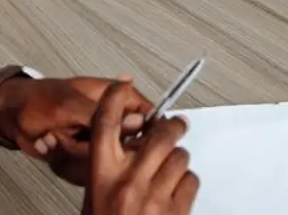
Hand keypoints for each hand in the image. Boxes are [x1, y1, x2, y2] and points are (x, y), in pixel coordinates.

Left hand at [0, 75, 143, 183]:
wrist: (10, 114)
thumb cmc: (37, 98)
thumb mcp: (71, 105)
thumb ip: (105, 116)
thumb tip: (136, 123)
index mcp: (114, 95)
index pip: (147, 113)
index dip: (142, 130)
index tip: (127, 140)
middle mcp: (108, 116)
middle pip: (126, 142)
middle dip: (96, 144)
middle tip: (75, 132)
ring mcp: (95, 135)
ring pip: (104, 157)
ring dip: (75, 150)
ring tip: (58, 133)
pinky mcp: (82, 151)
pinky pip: (85, 165)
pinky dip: (65, 156)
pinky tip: (52, 141)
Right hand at [82, 81, 199, 214]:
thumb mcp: (96, 198)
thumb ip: (113, 170)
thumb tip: (138, 144)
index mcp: (101, 177)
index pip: (105, 124)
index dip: (115, 98)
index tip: (123, 85)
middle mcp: (128, 182)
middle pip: (160, 133)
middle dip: (172, 127)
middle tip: (175, 126)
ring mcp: (154, 196)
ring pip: (180, 157)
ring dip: (178, 163)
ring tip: (167, 178)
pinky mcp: (177, 210)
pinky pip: (191, 180)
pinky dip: (186, 186)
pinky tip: (174, 198)